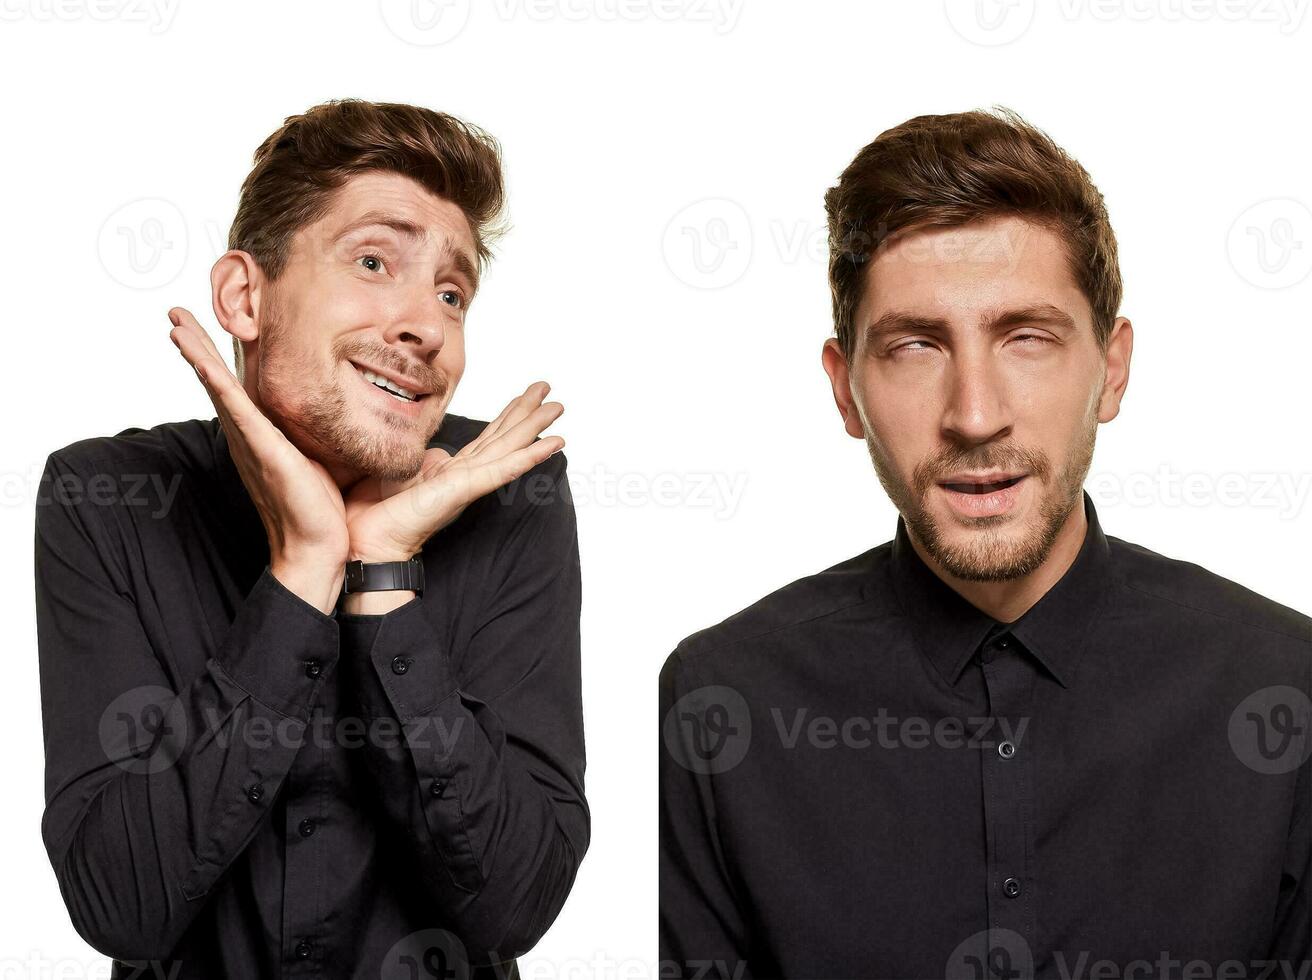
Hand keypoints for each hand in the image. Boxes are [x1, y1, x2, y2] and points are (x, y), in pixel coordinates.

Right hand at [168, 307, 349, 612]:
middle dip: (197, 346)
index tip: (210, 326)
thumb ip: (323, 430)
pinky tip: (202, 362)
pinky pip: (236, 410)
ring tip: (177, 324)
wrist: (317, 548)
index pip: (239, 386)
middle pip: (218, 381)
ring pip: (218, 389)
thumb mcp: (324, 454)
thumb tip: (347, 410)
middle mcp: (248, 436)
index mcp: (262, 435)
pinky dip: (217, 383)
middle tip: (177, 313)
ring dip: (197, 354)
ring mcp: (251, 442)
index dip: (223, 355)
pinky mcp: (262, 450)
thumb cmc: (322, 507)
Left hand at [343, 381, 564, 563]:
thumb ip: (418, 461)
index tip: (524, 396)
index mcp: (450, 472)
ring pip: (508, 449)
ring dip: (535, 428)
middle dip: (527, 413)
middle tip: (549, 390)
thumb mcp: (397, 473)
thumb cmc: (374, 515)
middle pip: (503, 438)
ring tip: (558, 408)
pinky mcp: (463, 491)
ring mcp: (467, 484)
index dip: (506, 416)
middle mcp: (464, 476)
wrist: (366, 544)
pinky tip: (550, 445)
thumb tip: (427, 452)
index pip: (486, 440)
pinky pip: (501, 471)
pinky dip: (528, 457)